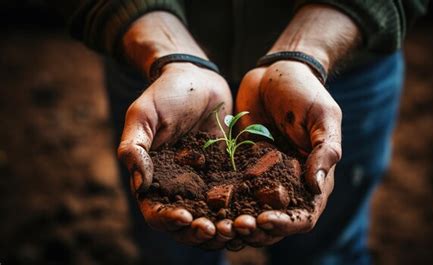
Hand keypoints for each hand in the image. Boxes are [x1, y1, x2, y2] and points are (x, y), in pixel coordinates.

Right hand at [118, 62, 232, 246]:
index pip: (156, 211)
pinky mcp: (227, 171)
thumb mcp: (143, 115)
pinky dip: (245, 206)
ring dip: (225, 225)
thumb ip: (135, 147)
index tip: (185, 219)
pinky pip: (236, 194)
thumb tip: (139, 185)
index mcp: (154, 178)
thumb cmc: (165, 93)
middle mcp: (179, 185)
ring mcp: (205, 180)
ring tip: (240, 226)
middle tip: (219, 231)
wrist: (198, 77)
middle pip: (188, 222)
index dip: (168, 221)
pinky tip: (259, 209)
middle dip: (202, 231)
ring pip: (214, 214)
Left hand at [233, 60, 341, 246]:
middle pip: (275, 223)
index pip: (304, 216)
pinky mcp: (241, 168)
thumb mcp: (323, 116)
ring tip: (217, 225)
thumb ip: (325, 149)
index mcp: (314, 179)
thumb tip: (316, 185)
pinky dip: (220, 204)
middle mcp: (289, 185)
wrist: (274, 72)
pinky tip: (203, 207)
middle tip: (234, 227)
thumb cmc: (305, 91)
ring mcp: (263, 178)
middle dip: (256, 230)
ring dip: (236, 223)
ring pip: (251, 213)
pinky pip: (231, 192)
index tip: (263, 220)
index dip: (286, 225)